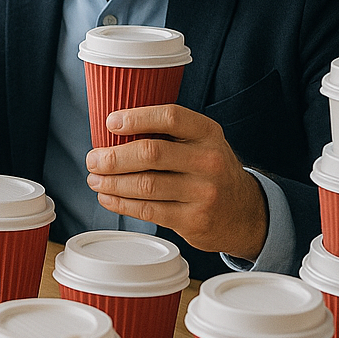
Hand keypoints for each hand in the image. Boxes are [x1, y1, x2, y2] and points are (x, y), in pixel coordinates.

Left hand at [85, 104, 268, 259]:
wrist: (245, 213)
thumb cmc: (210, 171)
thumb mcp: (202, 143)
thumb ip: (169, 135)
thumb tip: (113, 132)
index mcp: (208, 133)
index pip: (170, 117)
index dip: (136, 118)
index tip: (110, 123)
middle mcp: (208, 161)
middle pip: (151, 153)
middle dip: (113, 157)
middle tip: (93, 159)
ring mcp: (202, 193)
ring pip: (145, 185)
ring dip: (111, 182)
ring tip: (95, 180)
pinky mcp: (193, 220)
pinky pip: (148, 210)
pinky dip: (121, 203)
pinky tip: (108, 197)